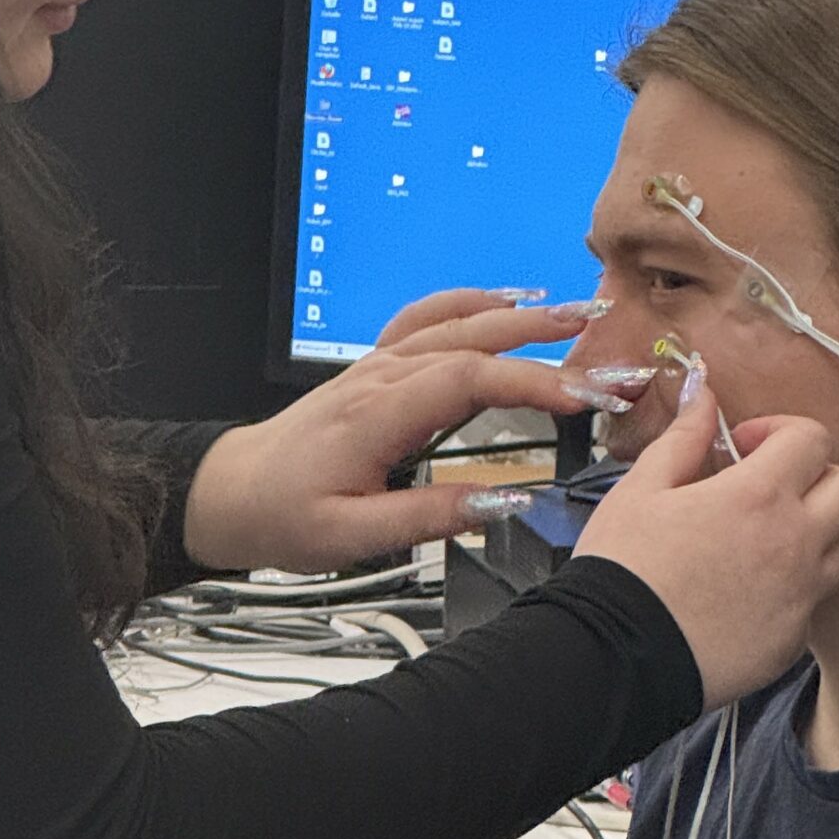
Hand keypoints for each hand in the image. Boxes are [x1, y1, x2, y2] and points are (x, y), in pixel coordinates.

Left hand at [180, 289, 642, 572]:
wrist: (234, 491)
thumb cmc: (286, 515)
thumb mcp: (353, 536)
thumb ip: (429, 517)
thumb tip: (502, 501)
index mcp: (376, 415)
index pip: (468, 380)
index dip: (529, 383)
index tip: (581, 399)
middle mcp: (381, 377)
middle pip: (473, 340)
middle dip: (545, 341)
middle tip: (604, 349)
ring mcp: (378, 364)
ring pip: (457, 323)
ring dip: (520, 315)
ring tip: (577, 314)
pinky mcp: (377, 366)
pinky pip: (429, 319)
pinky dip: (472, 304)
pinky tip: (507, 302)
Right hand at [574, 377, 838, 708]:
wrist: (616, 657)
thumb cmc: (622, 570)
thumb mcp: (641, 488)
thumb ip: (684, 437)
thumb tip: (702, 394)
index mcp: (759, 496)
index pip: (813, 438)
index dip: (780, 431)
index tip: (744, 446)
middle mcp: (795, 543)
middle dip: (815, 476)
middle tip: (768, 486)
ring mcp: (801, 595)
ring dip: (815, 531)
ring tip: (764, 539)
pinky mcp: (793, 640)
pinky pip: (815, 600)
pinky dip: (795, 587)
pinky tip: (749, 589)